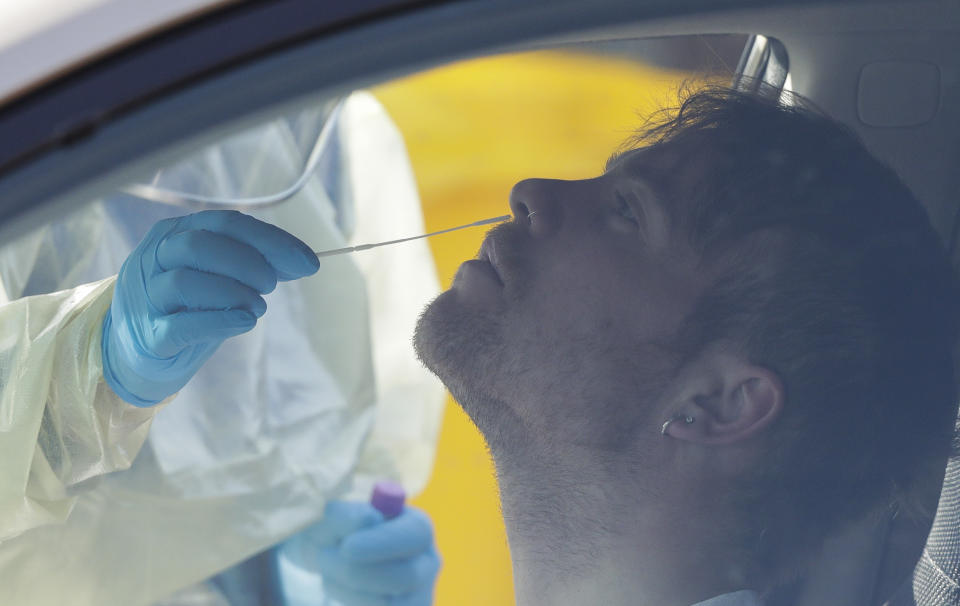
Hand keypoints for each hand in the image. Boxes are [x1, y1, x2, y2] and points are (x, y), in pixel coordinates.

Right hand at [101, 210, 318, 405]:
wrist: (139, 349)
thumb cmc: (187, 305)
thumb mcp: (220, 276)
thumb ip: (258, 264)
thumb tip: (306, 261)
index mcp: (175, 233)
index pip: (225, 223)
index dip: (271, 241)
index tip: (309, 262)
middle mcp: (154, 258)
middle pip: (200, 245)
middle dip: (247, 263)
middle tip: (271, 285)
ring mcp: (146, 296)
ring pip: (186, 281)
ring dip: (233, 293)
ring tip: (257, 307)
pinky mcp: (149, 335)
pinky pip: (181, 325)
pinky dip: (219, 321)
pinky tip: (245, 322)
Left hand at [275, 501, 440, 605]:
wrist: (334, 557)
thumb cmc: (340, 529)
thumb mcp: (338, 515)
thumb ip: (350, 514)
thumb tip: (368, 520)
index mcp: (418, 526)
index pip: (415, 534)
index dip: (383, 542)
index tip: (347, 547)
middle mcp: (426, 562)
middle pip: (406, 575)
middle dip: (357, 570)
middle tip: (324, 557)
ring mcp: (417, 594)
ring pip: (389, 602)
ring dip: (347, 586)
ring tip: (327, 566)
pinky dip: (349, 599)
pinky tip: (337, 584)